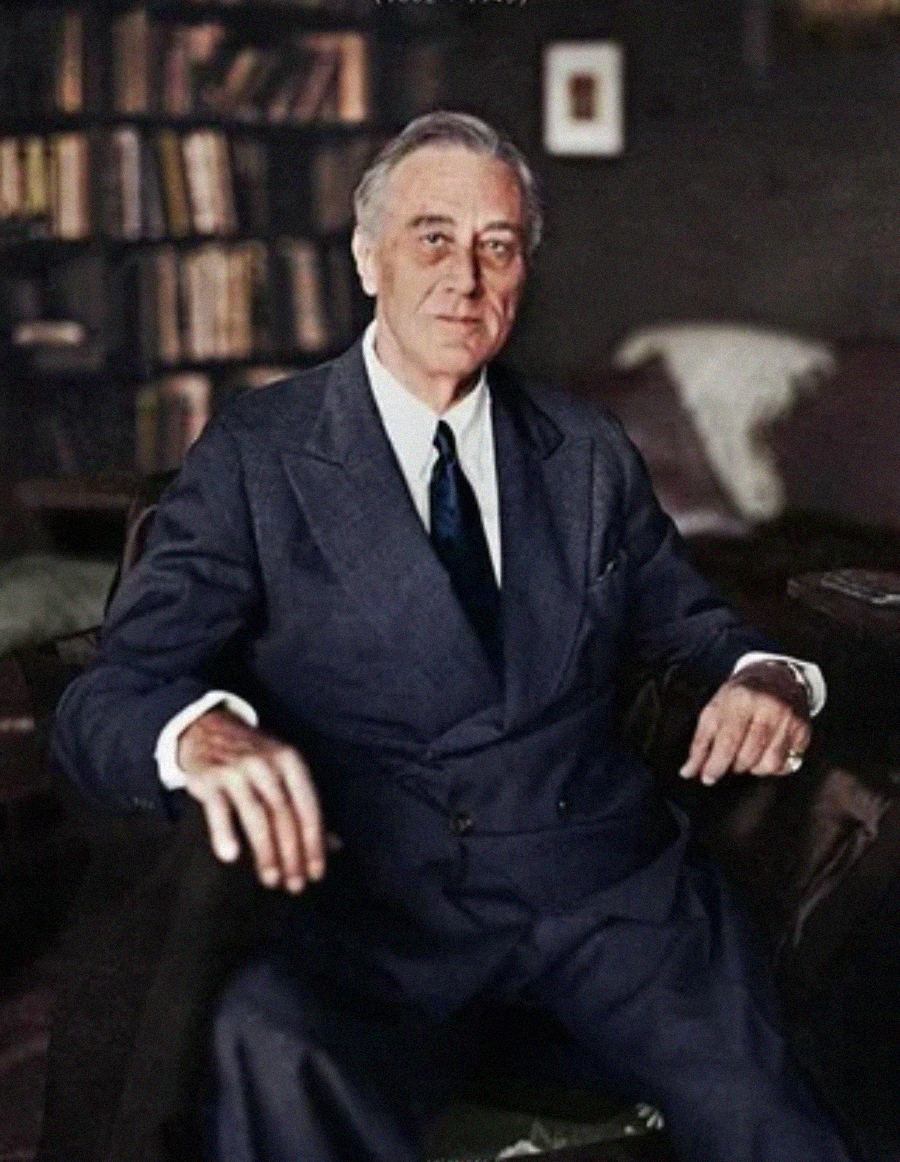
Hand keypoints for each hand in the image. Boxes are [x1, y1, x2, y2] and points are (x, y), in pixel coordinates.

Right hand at [177, 706, 325, 892]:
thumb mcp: (284, 772)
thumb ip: (305, 807)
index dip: (314, 843)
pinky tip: (230, 856)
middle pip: (285, 815)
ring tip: (271, 879)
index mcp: (290, 761)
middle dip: (292, 854)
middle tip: (294, 886)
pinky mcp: (208, 778)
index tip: (315, 874)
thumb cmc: (254, 758)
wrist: (207, 727)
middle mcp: (266, 763)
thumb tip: (334, 846)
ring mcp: (236, 769)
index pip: (308, 807)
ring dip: (265, 851)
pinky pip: (218, 808)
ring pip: (257, 815)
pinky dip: (224, 832)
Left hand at [679, 661, 811, 785]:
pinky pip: (786, 763)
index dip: (716, 764)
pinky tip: (764, 753)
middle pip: (748, 755)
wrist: (775, 676)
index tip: (708, 778)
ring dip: (753, 768)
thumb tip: (689, 771)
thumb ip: (700, 742)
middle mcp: (768, 708)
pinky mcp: (803, 730)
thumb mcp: (714, 710)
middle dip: (734, 765)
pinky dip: (772, 766)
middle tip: (728, 760)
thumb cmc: (739, 696)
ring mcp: (788, 720)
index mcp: (741, 700)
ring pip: (769, 764)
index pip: (728, 740)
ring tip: (746, 756)